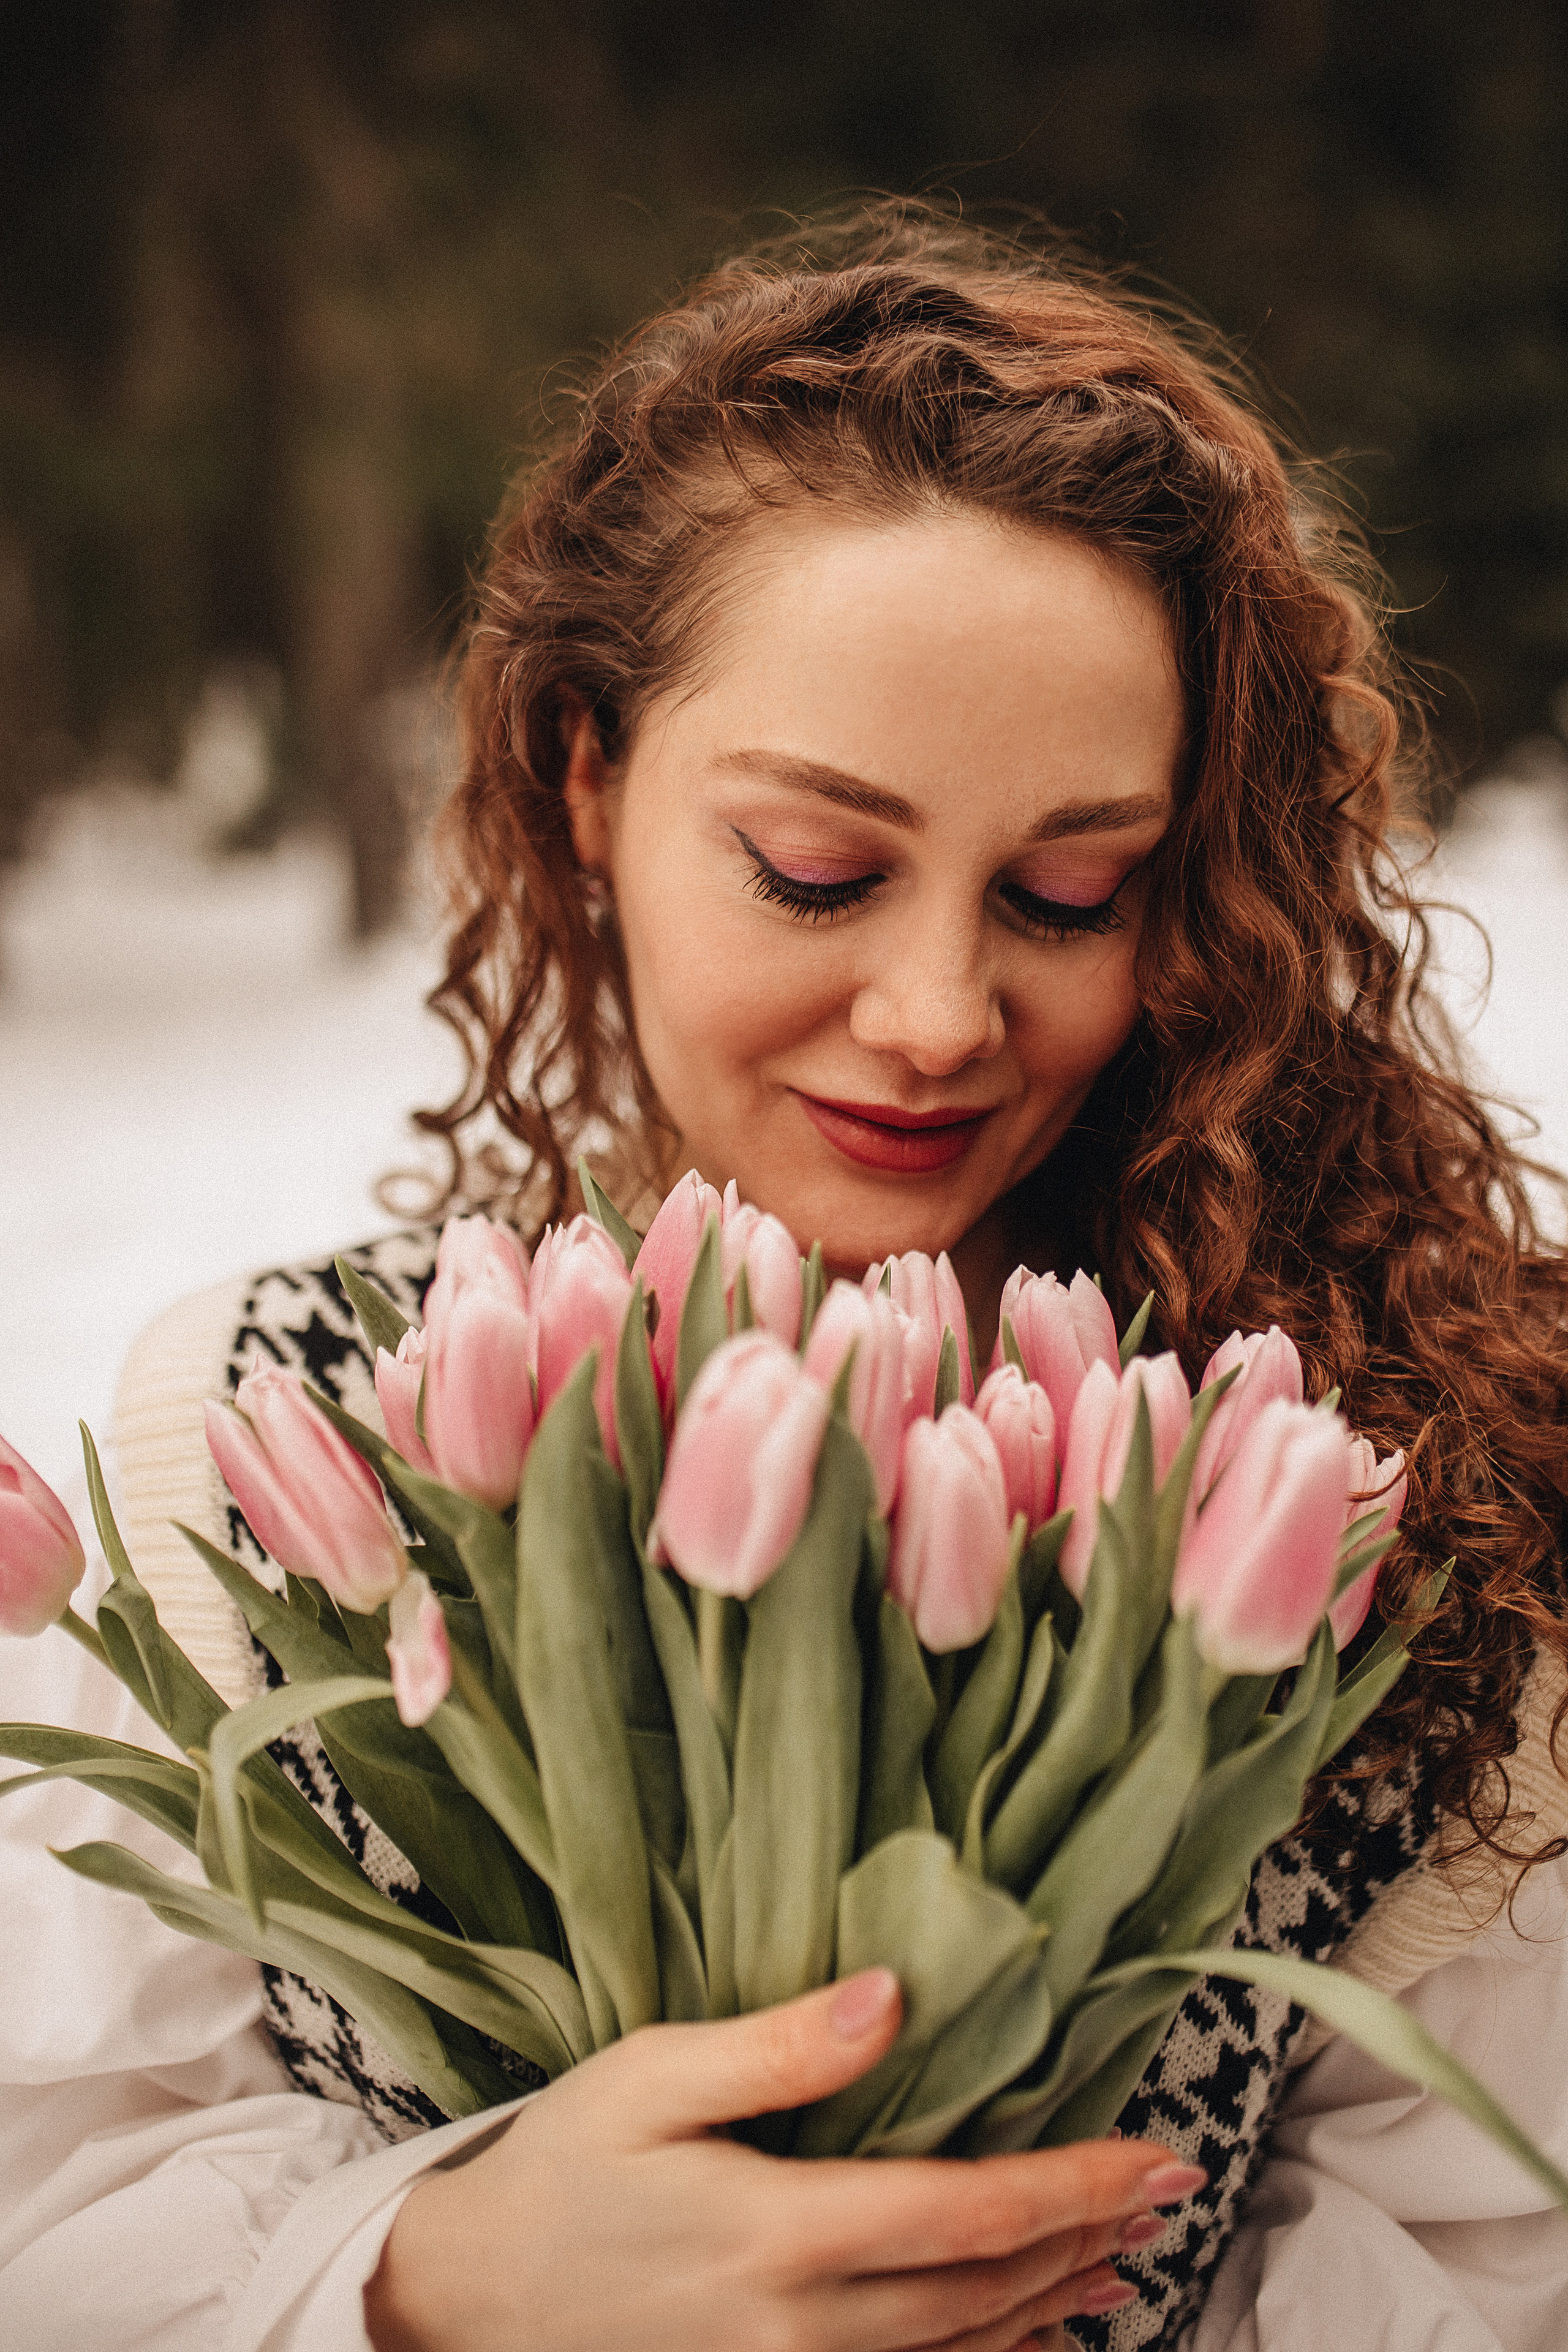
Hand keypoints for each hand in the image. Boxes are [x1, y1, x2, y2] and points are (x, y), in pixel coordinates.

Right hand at [365, 1968, 1200, 2350]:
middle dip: (1086, 2238)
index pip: (965, 2212)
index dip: (1074, 2184)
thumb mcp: (649, 2076)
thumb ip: (777, 2047)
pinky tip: (1026, 2339)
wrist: (468, 2301)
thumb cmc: (561, 2169)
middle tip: (1168, 2192)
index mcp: (777, 2232)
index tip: (1157, 2155)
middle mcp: (800, 2328)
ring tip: (1127, 2264)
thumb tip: (892, 1995)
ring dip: (1054, 2306)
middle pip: (984, 2290)